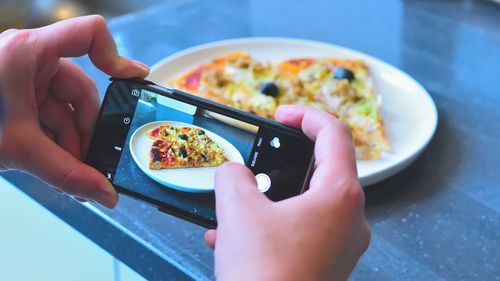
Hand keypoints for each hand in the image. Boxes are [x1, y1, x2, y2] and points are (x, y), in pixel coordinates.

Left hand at [0, 15, 148, 207]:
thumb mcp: (18, 149)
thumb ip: (67, 174)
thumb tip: (105, 195)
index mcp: (28, 53)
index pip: (89, 35)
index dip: (117, 56)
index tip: (133, 82)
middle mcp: (28, 57)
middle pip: (80, 88)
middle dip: (85, 131)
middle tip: (91, 164)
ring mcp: (21, 75)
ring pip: (64, 107)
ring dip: (70, 142)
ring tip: (71, 174)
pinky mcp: (15, 92)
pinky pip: (49, 113)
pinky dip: (55, 139)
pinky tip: (57, 165)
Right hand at [205, 105, 369, 280]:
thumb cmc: (266, 275)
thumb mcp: (237, 210)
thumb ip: (233, 176)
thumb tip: (233, 173)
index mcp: (340, 195)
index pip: (334, 134)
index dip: (306, 115)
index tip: (282, 116)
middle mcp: (350, 219)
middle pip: (320, 169)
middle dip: (281, 163)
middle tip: (258, 161)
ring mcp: (341, 244)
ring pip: (306, 203)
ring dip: (270, 198)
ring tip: (236, 206)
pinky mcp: (327, 264)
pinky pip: (301, 230)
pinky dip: (272, 225)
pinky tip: (236, 237)